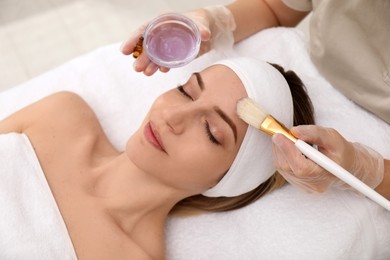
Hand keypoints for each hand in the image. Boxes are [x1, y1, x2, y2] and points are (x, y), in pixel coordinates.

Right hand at [120, 6, 235, 75]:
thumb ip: (203, 28)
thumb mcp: (202, 23)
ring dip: (149, 64)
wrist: (207, 31)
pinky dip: (162, 66)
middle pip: (147, 45)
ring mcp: (166, 44)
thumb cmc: (202, 22)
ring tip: (145, 73)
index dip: (134, 39)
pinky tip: (161, 71)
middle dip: (141, 57)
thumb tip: (206, 34)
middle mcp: (161, 33)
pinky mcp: (172, 54)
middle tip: (137, 68)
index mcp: (163, 22)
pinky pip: (164, 61)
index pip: (144, 30)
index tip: (125, 51)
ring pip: (154, 55)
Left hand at [271, 125, 383, 192]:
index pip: (301, 167)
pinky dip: (281, 155)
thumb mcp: (333, 138)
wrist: (344, 166)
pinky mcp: (296, 183)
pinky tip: (288, 147)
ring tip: (287, 138)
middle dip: (280, 147)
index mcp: (325, 175)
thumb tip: (294, 131)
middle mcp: (312, 184)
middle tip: (280, 132)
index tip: (279, 135)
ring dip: (279, 150)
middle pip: (287, 167)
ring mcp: (303, 186)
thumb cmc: (340, 151)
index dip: (287, 150)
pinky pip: (282, 169)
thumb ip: (314, 133)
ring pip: (282, 167)